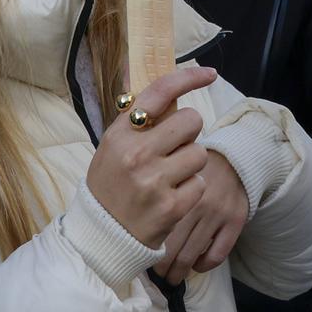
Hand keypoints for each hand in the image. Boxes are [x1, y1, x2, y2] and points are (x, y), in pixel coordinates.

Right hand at [85, 67, 216, 247]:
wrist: (101, 237)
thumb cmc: (111, 186)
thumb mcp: (113, 147)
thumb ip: (137, 118)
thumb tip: (155, 79)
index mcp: (120, 135)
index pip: (159, 92)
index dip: (188, 78)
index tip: (210, 74)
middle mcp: (136, 154)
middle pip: (192, 120)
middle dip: (189, 132)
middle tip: (174, 148)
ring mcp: (154, 181)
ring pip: (200, 153)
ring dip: (190, 164)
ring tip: (169, 177)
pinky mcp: (172, 207)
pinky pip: (200, 183)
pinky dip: (191, 190)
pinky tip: (170, 197)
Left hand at [156, 149, 249, 283]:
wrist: (232, 159)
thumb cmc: (194, 173)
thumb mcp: (172, 177)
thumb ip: (157, 199)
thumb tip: (136, 232)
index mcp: (178, 192)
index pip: (157, 233)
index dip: (147, 252)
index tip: (143, 258)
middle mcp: (198, 204)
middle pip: (172, 250)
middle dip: (162, 269)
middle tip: (157, 275)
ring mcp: (218, 214)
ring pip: (191, 256)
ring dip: (179, 272)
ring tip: (173, 277)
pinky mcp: (235, 221)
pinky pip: (217, 255)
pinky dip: (204, 266)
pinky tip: (197, 265)